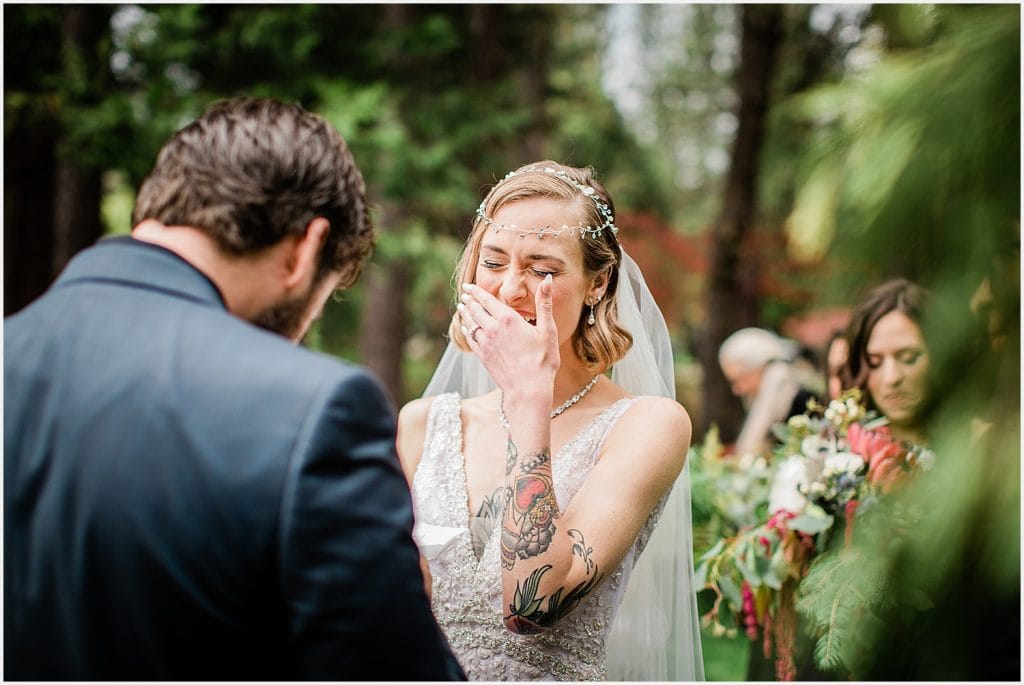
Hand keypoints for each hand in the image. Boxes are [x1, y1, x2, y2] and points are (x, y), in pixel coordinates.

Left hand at [457, 275, 558, 395]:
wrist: (528, 389)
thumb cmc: (542, 360)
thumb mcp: (548, 330)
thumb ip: (545, 303)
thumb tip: (548, 279)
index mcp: (508, 319)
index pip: (487, 300)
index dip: (476, 291)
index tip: (469, 286)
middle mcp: (493, 329)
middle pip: (476, 310)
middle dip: (469, 301)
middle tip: (464, 294)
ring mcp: (486, 344)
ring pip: (471, 324)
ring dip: (465, 313)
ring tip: (461, 306)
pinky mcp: (483, 357)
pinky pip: (470, 339)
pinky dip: (466, 330)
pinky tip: (466, 328)